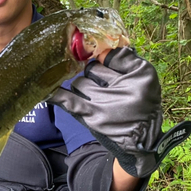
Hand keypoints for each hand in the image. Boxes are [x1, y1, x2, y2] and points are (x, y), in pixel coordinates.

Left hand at [49, 46, 190, 177]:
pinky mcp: (88, 115)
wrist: (141, 140)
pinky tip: (44, 90)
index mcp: (135, 75)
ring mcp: (99, 102)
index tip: (105, 61)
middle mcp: (118, 87)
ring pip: (79, 82)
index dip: (105, 59)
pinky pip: (68, 101)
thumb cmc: (144, 104)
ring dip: (83, 85)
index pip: (109, 57)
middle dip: (94, 72)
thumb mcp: (145, 77)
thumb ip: (127, 59)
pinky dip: (56, 95)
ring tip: (96, 94)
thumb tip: (104, 50)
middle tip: (104, 84)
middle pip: (91, 69)